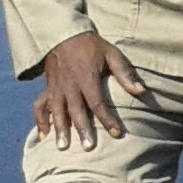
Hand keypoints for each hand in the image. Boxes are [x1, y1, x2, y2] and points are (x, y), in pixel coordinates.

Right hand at [34, 32, 147, 149]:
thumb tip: (142, 91)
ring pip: (57, 111)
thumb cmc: (92, 45)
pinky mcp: (48, 87)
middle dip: (82, 130)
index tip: (116, 134)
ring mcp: (56, 87)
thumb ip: (125, 73)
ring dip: (60, 129)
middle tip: (88, 148)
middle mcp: (69, 84)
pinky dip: (41, 120)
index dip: (107, 119)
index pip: (98, 103)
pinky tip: (44, 135)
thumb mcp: (112, 54)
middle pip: (76, 111)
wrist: (63, 34)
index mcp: (86, 77)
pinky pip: (41, 105)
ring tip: (63, 147)